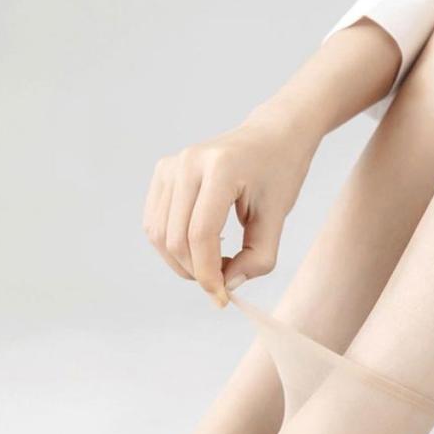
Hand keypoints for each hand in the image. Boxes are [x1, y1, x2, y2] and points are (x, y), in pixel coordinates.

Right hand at [143, 115, 317, 305]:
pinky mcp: (162, 173)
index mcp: (220, 168)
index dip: (208, 274)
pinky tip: (200, 248)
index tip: (223, 297)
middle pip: (176, 238)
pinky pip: (155, 224)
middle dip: (196, 272)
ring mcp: (170, 165)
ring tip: (213, 264)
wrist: (271, 136)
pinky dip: (172, 247)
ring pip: (159, 235)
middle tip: (222, 282)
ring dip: (181, 263)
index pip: (200, 234)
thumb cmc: (278, 173)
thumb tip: (226, 286)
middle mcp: (187, 162)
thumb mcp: (277, 217)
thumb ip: (257, 258)